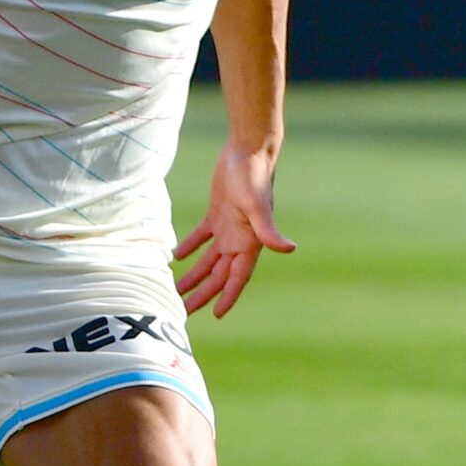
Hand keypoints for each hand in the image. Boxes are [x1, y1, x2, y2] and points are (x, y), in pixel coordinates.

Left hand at [174, 145, 294, 317]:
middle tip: (184, 310)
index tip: (216, 315)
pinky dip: (190, 247)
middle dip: (204, 293)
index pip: (237, 278)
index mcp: (250, 242)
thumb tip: (289, 249)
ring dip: (194, 275)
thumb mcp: (258, 206)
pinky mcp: (217, 213)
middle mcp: (240, 239)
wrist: (249, 150)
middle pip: (219, 274)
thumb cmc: (254, 177)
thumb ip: (268, 230)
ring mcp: (229, 227)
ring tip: (176, 290)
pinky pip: (201, 236)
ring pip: (209, 259)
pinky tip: (176, 257)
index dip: (228, 296)